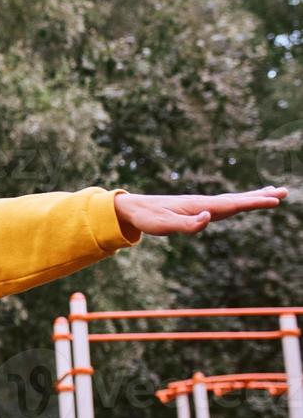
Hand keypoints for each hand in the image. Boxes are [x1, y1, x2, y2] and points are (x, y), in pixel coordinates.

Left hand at [113, 186, 287, 237]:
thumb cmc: (148, 218)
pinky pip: (223, 204)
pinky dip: (238, 201)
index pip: (233, 204)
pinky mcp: (196, 208)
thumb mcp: (165, 226)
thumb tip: (210, 217)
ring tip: (273, 193)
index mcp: (200, 206)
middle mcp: (204, 202)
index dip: (254, 202)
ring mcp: (201, 204)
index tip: (275, 199)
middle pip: (237, 199)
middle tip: (285, 191)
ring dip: (253, 197)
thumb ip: (187, 225)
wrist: (133, 208)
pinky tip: (242, 202)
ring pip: (232, 200)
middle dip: (260, 197)